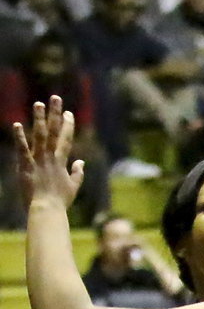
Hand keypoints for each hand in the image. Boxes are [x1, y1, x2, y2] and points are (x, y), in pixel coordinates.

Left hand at [12, 96, 84, 210]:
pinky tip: (17, 124)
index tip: (68, 112)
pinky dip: (20, 137)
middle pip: (55, 132)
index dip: (68, 125)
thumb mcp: (73, 187)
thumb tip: (81, 162)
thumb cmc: (60, 201)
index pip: (66, 139)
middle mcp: (51, 158)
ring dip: (40, 119)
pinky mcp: (26, 166)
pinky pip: (23, 149)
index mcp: (62, 162)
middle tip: (55, 98)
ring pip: (40, 136)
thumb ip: (77, 173)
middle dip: (56, 114)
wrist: (47, 210)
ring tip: (38, 103)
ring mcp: (39, 161)